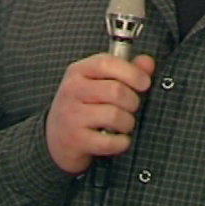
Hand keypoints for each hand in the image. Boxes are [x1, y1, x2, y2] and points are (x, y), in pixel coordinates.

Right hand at [45, 53, 154, 173]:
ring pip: (115, 116)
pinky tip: (117, 139)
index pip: (107, 63)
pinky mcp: (75, 139)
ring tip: (121, 124)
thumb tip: (147, 63)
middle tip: (129, 108)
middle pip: (116, 91)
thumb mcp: (99, 82)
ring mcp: (71, 115)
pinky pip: (110, 141)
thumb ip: (126, 70)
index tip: (144, 83)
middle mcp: (72, 90)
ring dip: (127, 123)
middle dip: (132, 102)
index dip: (132, 72)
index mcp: (78, 71)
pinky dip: (121, 142)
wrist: (57, 139)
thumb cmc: (83, 106)